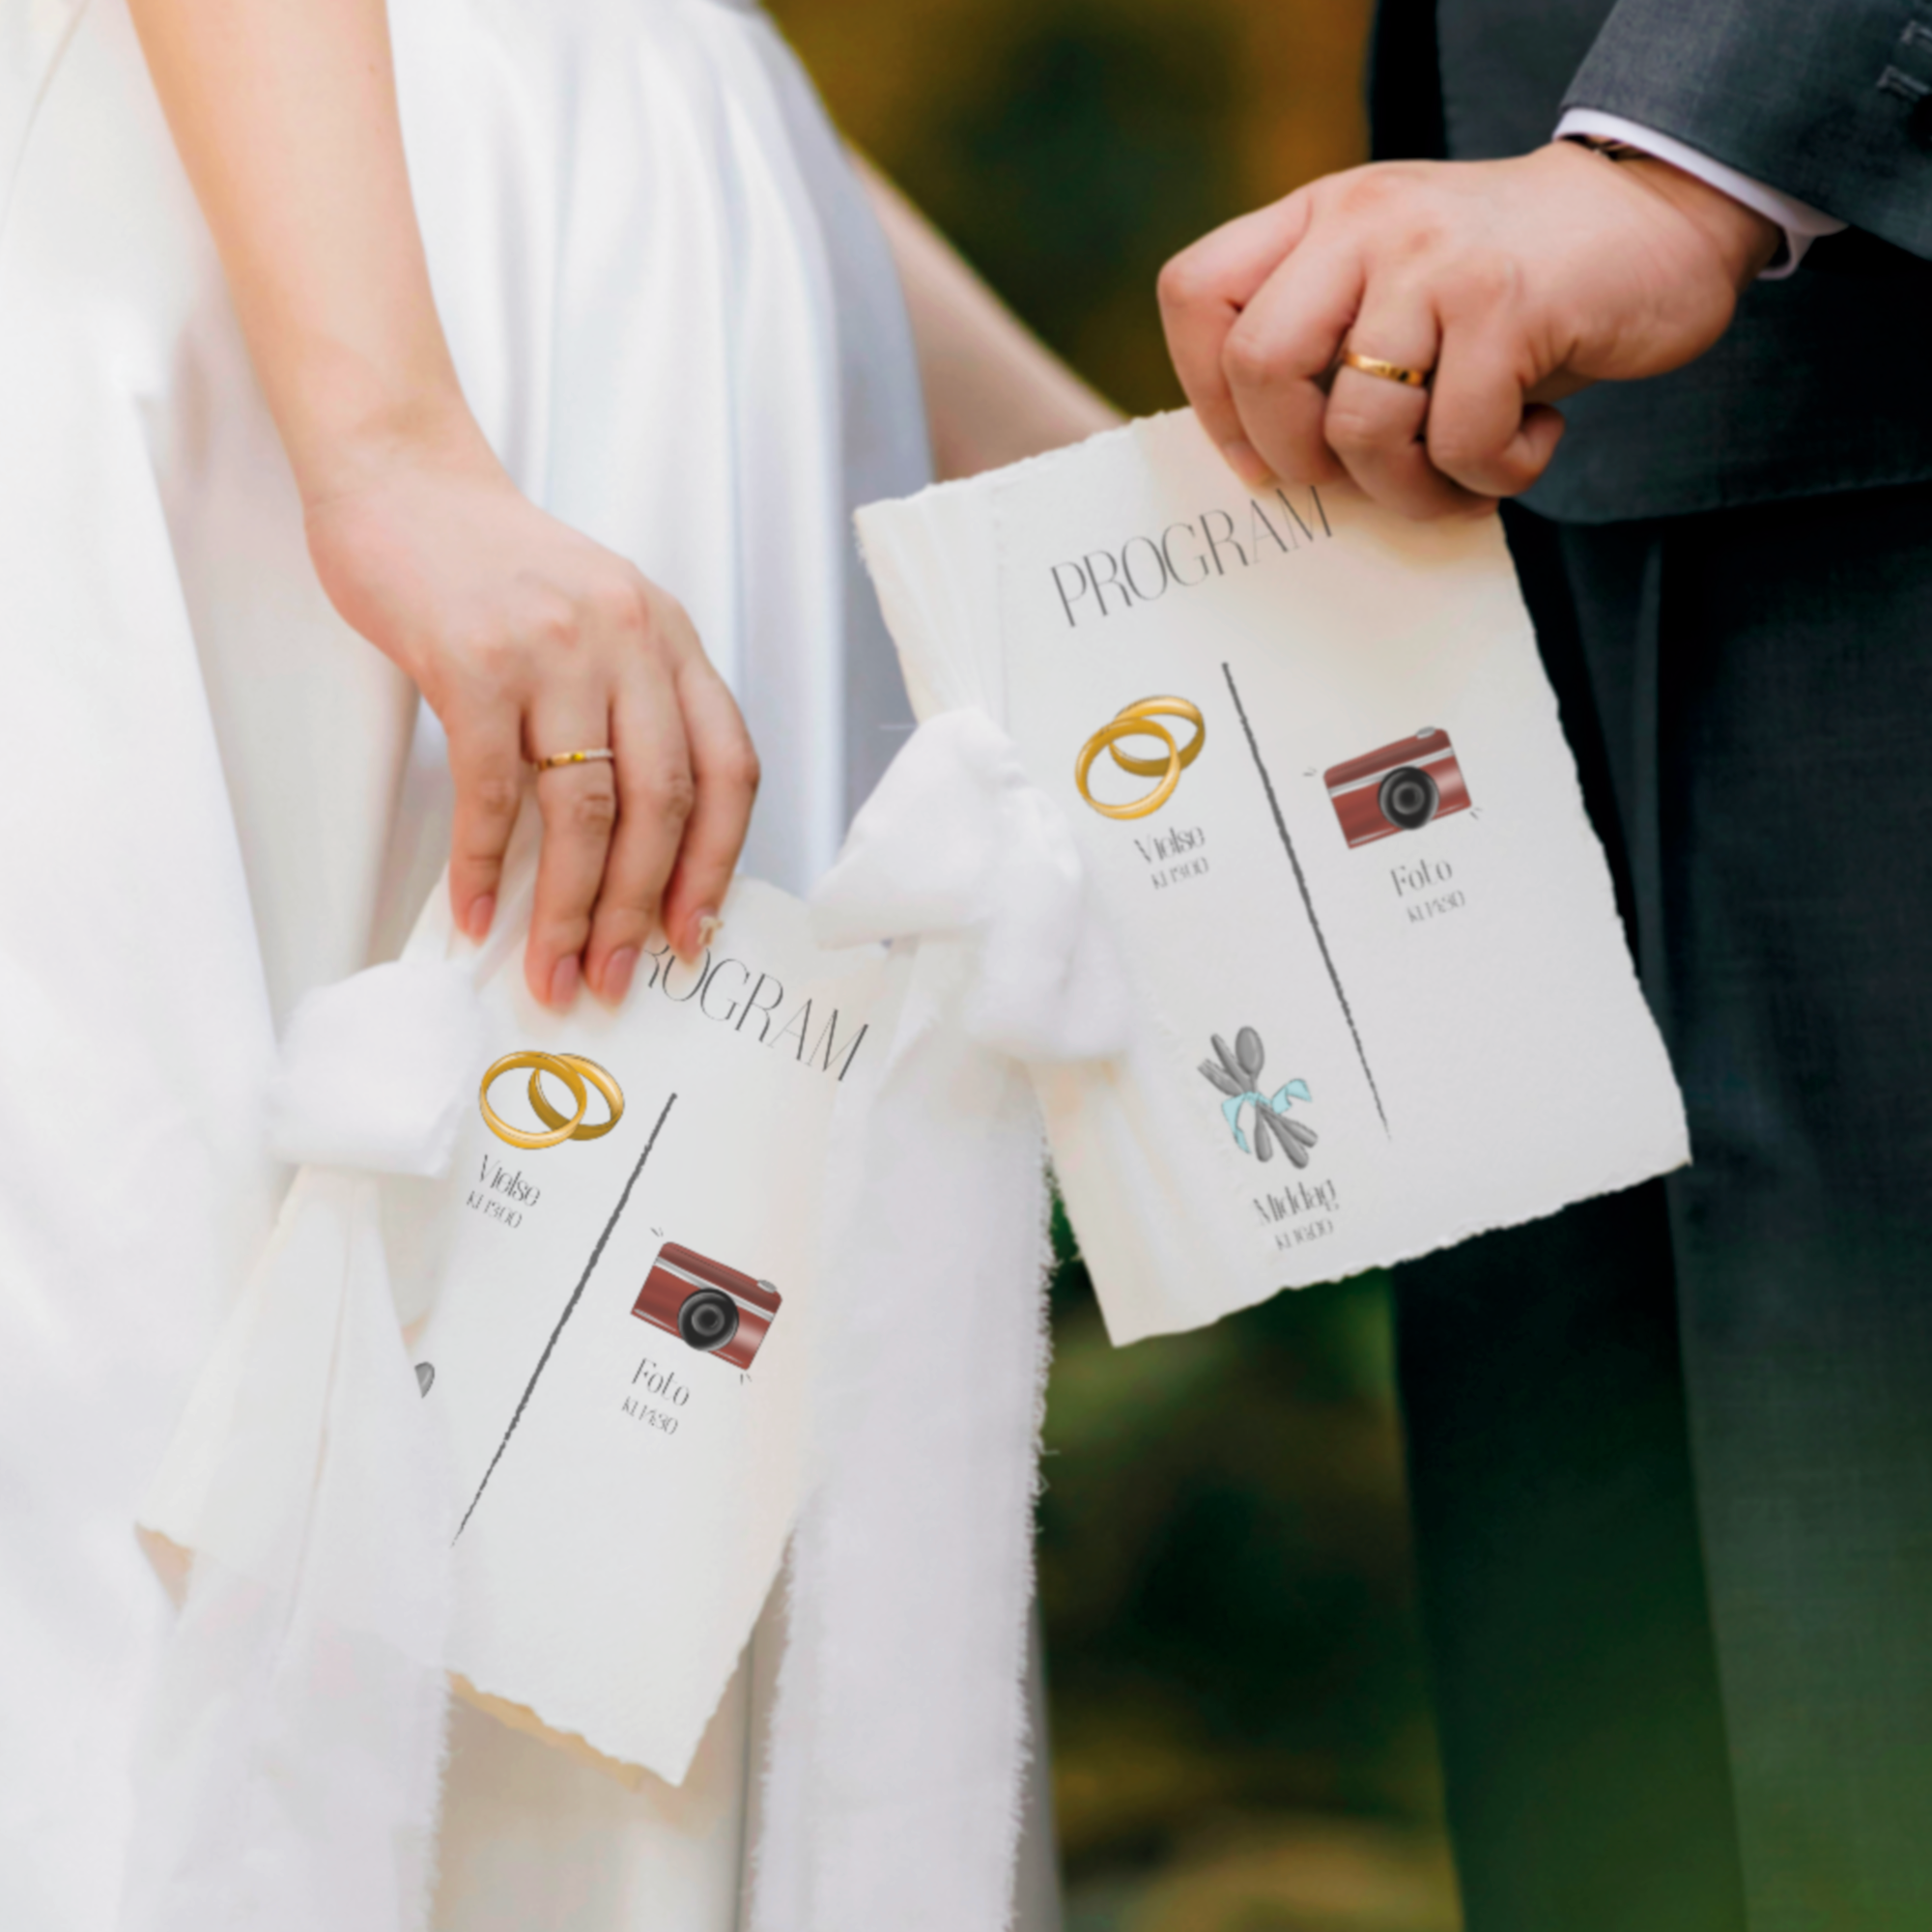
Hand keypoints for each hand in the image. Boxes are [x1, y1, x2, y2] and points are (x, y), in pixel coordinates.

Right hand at [306, 432, 757, 1007]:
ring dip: (568, 907)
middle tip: (616, 978)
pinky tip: (477, 913)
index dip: (717, 864)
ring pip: (584, 810)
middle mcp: (627, 640)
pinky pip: (490, 789)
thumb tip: (637, 855)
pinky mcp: (471, 661)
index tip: (695, 937)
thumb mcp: (599, 621)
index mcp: (671, 639)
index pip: (729, 768)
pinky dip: (484, 865)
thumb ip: (630, 709)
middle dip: (641, 909)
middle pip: (662, 804)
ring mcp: (552, 649)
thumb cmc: (498, 567)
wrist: (403, 479)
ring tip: (552, 969)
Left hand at [1159, 141, 1779, 518]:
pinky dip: (1496, 475)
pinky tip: (1531, 441)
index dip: (1209, 398)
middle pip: (1258, 366)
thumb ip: (1328, 344)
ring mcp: (1434, 260)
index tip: (1260, 460)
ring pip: (1360, 425)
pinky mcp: (1508, 304)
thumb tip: (1267, 470)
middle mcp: (1364, 224)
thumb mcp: (1394, 283)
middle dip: (1299, 459)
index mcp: (1320, 218)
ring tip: (1459, 479)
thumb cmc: (1509, 287)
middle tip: (1358, 478)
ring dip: (1409, 489)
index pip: (1196, 294)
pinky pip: (1460, 441)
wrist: (1658, 218)